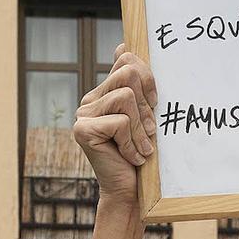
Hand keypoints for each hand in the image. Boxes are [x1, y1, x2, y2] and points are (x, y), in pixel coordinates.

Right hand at [73, 45, 157, 204]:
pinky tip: (131, 157)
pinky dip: (133, 142)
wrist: (130, 192)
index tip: (155, 103)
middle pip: (128, 73)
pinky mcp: (83, 130)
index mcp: (104, 92)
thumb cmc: (142, 154)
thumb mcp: (145, 116)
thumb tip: (123, 45)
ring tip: (142, 147)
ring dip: (141, 127)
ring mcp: (83, 114)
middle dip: (147, 103)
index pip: (126, 59)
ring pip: (126, 97)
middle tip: (150, 131)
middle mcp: (90, 100)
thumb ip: (137, 86)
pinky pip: (121, 122)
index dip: (148, 76)